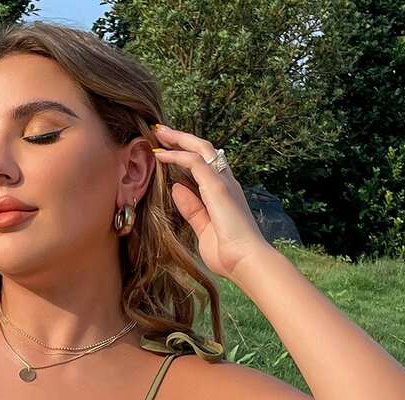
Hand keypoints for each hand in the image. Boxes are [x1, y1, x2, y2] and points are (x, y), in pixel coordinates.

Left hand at [150, 125, 271, 281]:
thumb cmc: (229, 253)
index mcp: (223, 192)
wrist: (246, 262)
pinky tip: (161, 155)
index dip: (185, 154)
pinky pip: (195, 162)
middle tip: (159, 131)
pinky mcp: (218, 187)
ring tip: (158, 133)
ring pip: (200, 148)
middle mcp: (225, 182)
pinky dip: (177, 156)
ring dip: (177, 139)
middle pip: (203, 149)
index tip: (164, 150)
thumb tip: (177, 189)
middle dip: (180, 138)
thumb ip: (192, 209)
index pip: (204, 164)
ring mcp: (223, 183)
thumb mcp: (204, 229)